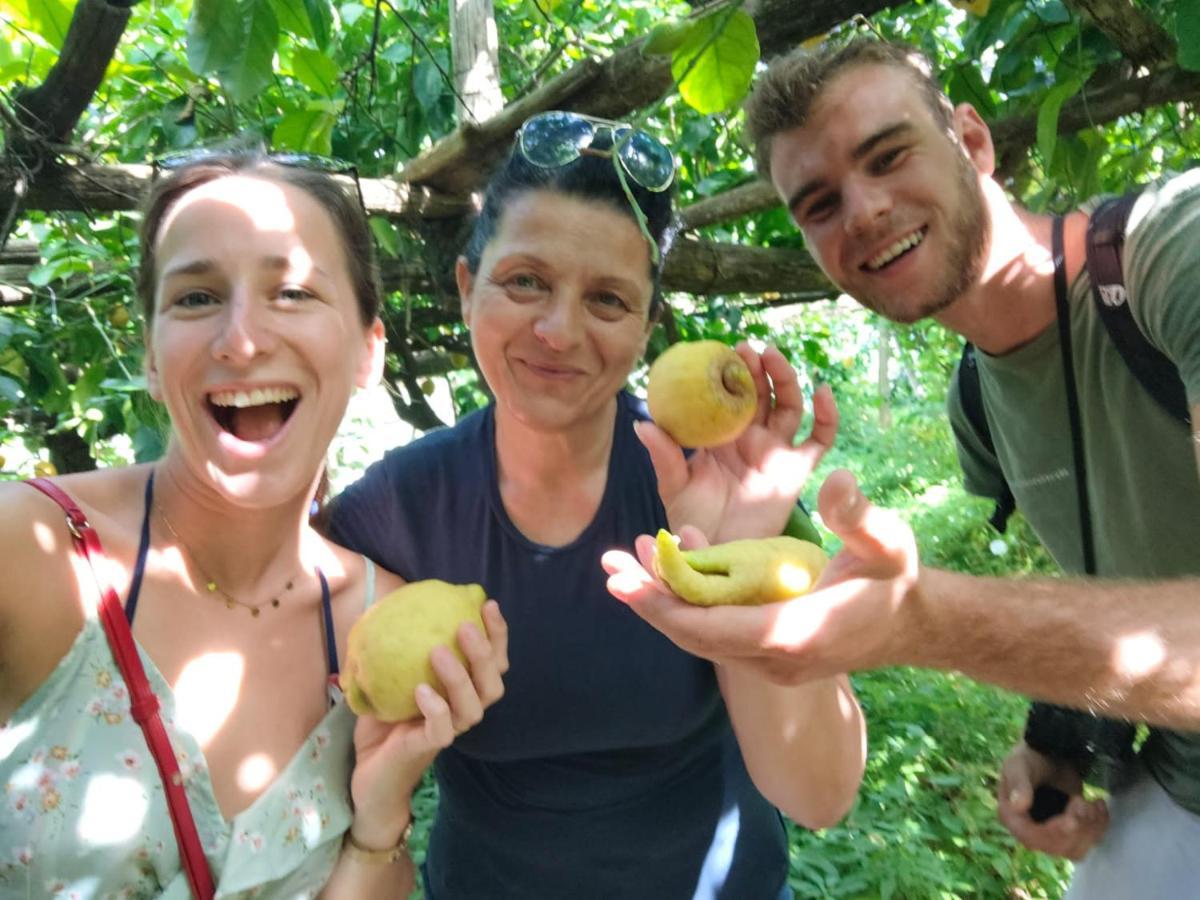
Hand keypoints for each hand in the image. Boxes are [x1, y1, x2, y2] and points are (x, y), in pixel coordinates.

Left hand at [346, 600, 508, 845]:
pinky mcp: (427, 749)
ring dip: (460, 678)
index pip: (492, 663)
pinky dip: (436, 709)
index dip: (497, 636)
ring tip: (439, 652)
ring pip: (473, 708)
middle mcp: (461, 712)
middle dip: (485, 653)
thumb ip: (396, 653)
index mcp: (460, 693)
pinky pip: (442, 730)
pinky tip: (422, 690)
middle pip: (493, 685)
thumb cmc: (382, 726)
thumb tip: (387, 609)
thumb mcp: (388, 681)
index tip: (488, 606)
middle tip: (465, 626)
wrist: (367, 775)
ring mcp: (447, 732)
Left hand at [602, 469, 917, 683]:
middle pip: (694, 636)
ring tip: (627, 563)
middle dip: (650, 600)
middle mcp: (774, 657)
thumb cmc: (896, 578)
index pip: (713, 628)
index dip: (667, 605)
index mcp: (794, 631)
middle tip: (610, 566)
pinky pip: (715, 634)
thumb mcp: (887, 542)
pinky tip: (670, 569)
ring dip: (664, 601)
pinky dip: (687, 605)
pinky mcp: (767, 654)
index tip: (628, 582)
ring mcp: (769, 661)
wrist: (912, 623)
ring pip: (701, 638)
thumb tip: (834, 481)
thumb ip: (858, 516)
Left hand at [638, 343, 836, 543]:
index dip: (727, 371)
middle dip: (756, 367)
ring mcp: (776, 451)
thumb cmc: (693, 521)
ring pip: (788, 406)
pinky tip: (823, 391)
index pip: (726, 394)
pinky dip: (826, 415)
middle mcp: (750, 438)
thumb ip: (665, 456)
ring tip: (773, 356)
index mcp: (719, 436)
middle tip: (746, 348)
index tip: (719, 350)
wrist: (720, 554)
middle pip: (761, 393)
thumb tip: (642, 423)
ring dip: (784, 378)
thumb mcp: (674, 487)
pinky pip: (819, 439)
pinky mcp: (797, 470)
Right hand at [996, 741, 1107, 860]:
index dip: (1054, 834)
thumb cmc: (1030, 758)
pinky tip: (1099, 804)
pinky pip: (1089, 842)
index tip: (1071, 820)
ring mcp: (1052, 834)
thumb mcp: (1019, 766)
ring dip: (1090, 829)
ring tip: (1093, 803)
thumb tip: (1018, 806)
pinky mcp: (1072, 832)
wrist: (1050, 754)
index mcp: (1013, 818)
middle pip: (1057, 848)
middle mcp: (1031, 831)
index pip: (1032, 838)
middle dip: (1076, 827)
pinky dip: (1100, 826)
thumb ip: (1019, 784)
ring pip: (1075, 849)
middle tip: (1081, 800)